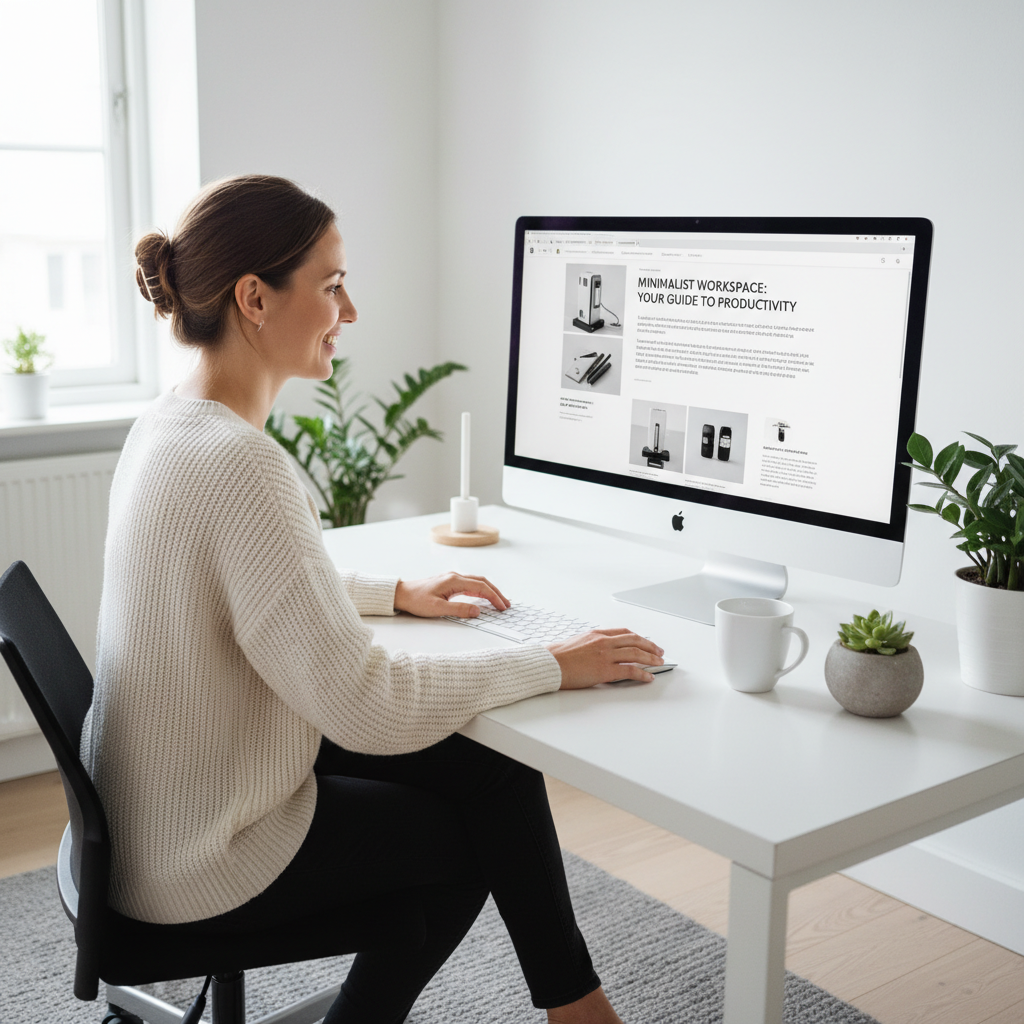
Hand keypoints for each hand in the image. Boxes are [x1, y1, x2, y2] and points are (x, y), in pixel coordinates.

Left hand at [394, 572, 510, 618]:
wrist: (401, 594)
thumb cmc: (416, 600)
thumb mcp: (437, 609)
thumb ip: (459, 610)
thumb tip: (477, 611)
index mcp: (454, 581)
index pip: (481, 587)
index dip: (494, 597)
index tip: (502, 607)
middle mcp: (455, 576)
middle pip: (482, 582)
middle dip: (496, 592)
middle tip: (506, 604)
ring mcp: (452, 578)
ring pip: (477, 581)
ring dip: (489, 590)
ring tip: (498, 601)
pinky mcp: (449, 582)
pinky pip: (470, 584)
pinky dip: (480, 590)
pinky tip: (483, 597)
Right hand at [547, 628, 664, 688]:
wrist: (550, 664)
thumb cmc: (559, 656)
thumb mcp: (578, 642)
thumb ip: (592, 644)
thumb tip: (600, 650)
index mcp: (597, 634)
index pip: (624, 632)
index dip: (638, 637)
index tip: (645, 642)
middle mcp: (604, 641)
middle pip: (634, 640)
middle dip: (650, 646)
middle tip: (659, 652)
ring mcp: (606, 655)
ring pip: (636, 653)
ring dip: (650, 658)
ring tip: (659, 663)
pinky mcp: (606, 670)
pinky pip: (630, 670)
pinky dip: (642, 673)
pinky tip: (648, 677)